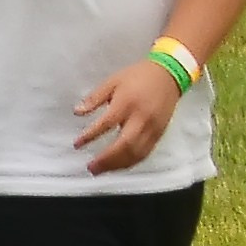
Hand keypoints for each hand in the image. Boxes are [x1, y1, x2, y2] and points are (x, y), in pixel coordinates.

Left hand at [75, 58, 181, 175]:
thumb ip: (95, 97)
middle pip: (124, 145)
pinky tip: (119, 165)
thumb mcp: (112, 81)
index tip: (77, 144)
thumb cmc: (136, 77)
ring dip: (118, 164)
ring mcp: (153, 128)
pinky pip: (145, 153)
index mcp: (127, 103)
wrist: (168, 75)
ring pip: (136, 153)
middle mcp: (141, 118)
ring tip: (101, 170)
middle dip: (106, 159)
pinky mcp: (160, 134)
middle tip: (91, 168)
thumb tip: (77, 112)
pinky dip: (131, 162)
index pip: (107, 123)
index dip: (91, 136)